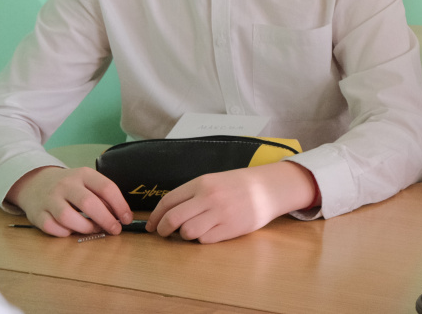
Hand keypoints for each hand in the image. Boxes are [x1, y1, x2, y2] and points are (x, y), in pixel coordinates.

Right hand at [6, 166, 130, 236]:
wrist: (36, 183)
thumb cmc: (70, 186)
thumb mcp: (87, 182)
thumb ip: (102, 195)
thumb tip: (121, 216)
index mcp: (83, 174)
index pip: (106, 188)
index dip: (120, 205)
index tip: (127, 219)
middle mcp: (66, 185)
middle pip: (88, 203)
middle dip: (106, 219)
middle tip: (115, 230)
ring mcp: (49, 199)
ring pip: (67, 217)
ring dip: (85, 227)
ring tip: (93, 229)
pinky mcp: (37, 214)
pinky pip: (51, 227)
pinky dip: (64, 233)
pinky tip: (71, 230)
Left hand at [147, 161, 315, 243]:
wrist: (270, 188)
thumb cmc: (239, 185)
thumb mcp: (214, 181)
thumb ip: (192, 194)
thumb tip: (166, 213)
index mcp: (202, 183)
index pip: (168, 201)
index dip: (155, 216)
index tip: (151, 226)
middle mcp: (209, 197)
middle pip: (173, 219)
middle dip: (163, 230)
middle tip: (164, 233)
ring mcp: (220, 213)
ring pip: (187, 232)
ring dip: (184, 235)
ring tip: (192, 231)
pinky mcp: (230, 228)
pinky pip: (204, 240)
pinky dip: (202, 239)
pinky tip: (210, 232)